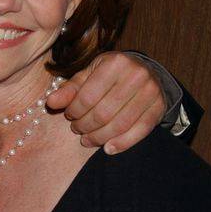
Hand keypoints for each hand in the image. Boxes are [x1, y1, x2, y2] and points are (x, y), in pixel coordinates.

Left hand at [47, 51, 165, 153]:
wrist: (146, 73)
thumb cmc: (111, 74)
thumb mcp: (89, 75)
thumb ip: (70, 89)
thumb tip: (51, 102)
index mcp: (115, 63)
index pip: (88, 96)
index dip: (75, 111)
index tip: (69, 116)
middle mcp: (136, 75)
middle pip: (103, 113)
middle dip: (85, 126)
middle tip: (78, 130)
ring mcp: (150, 91)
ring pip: (120, 124)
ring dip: (100, 137)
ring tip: (88, 139)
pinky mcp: (159, 108)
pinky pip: (139, 131)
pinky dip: (122, 143)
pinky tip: (108, 148)